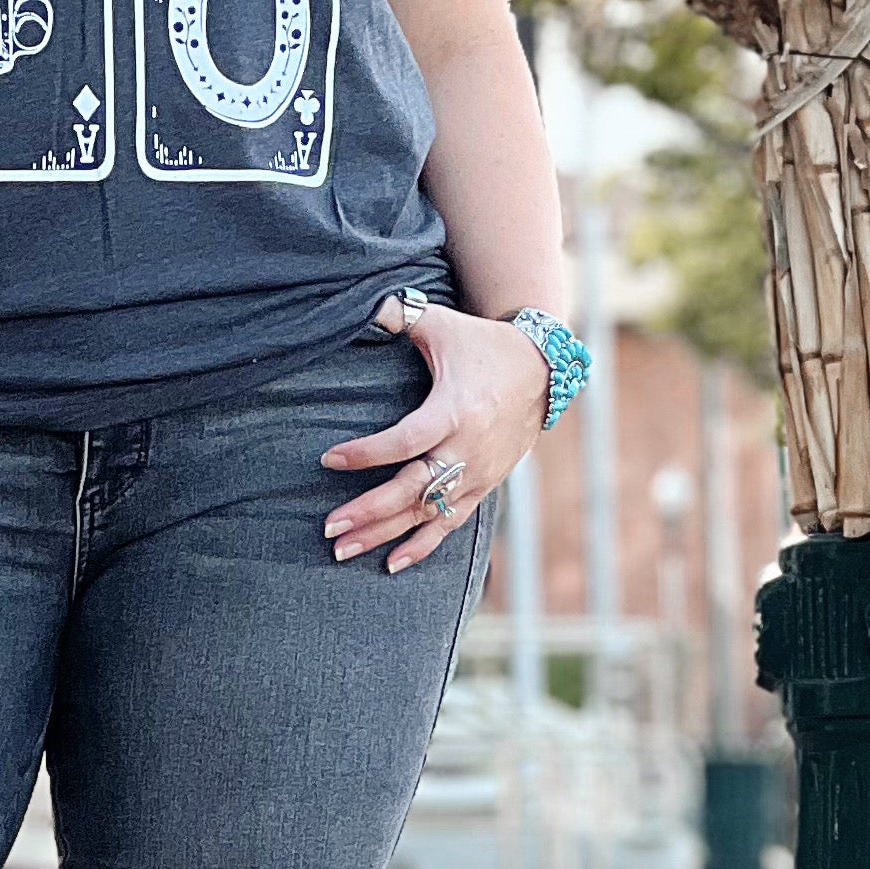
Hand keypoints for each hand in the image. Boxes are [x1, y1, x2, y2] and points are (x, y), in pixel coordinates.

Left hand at [321, 295, 553, 572]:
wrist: (542, 369)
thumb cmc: (480, 344)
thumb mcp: (441, 324)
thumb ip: (398, 315)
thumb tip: (359, 304)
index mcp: (454, 410)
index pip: (405, 441)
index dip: (366, 453)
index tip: (329, 458)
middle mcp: (467, 449)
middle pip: (413, 489)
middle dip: (368, 511)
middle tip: (327, 527)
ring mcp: (477, 473)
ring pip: (427, 513)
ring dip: (384, 535)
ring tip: (342, 550)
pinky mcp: (483, 486)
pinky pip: (450, 523)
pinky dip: (422, 546)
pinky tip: (390, 564)